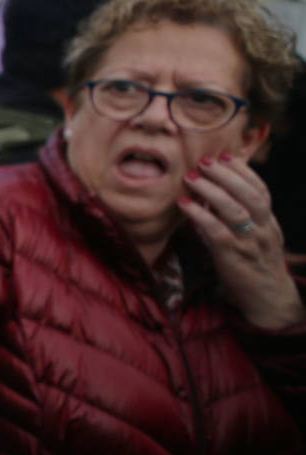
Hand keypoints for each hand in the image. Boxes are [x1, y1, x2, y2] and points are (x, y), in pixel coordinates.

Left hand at [181, 152, 305, 329]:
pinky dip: (201, 216)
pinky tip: (185, 205)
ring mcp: (250, 244)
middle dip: (226, 175)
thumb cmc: (254, 264)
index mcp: (269, 222)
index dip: (243, 171)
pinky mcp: (234, 258)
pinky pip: (217, 232)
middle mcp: (264, 230)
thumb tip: (214, 192)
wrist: (267, 299)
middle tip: (204, 161)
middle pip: (249, 196)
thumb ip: (240, 217)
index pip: (261, 190)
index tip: (224, 155)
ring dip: (211, 191)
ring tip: (191, 178)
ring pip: (235, 211)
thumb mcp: (254, 237)